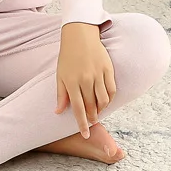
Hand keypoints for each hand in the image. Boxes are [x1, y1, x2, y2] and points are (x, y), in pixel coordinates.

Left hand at [54, 22, 115, 138]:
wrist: (79, 35)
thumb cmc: (67, 56)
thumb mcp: (60, 74)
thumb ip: (60, 94)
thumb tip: (59, 112)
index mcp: (71, 82)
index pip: (78, 109)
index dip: (82, 124)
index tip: (85, 135)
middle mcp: (85, 79)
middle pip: (92, 106)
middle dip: (92, 118)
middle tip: (92, 123)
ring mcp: (98, 74)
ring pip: (104, 100)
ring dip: (101, 110)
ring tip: (97, 112)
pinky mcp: (108, 69)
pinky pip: (112, 90)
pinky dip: (110, 98)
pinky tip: (105, 101)